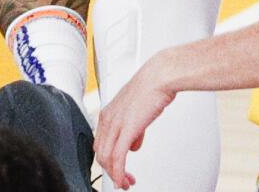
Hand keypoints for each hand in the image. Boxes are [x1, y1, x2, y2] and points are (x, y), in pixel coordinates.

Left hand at [95, 56, 179, 189]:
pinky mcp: (127, 129)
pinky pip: (118, 157)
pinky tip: (123, 180)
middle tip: (123, 181)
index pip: (100, 144)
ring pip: (107, 158)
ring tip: (126, 183)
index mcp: (107, 113)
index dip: (107, 161)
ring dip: (116, 175)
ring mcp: (116, 124)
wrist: (158, 76)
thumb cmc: (150, 88)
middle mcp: (108, 119)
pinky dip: (119, 172)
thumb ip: (132, 129)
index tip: (117, 170)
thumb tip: (133, 145)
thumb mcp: (135, 111)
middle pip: (101, 154)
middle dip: (111, 172)